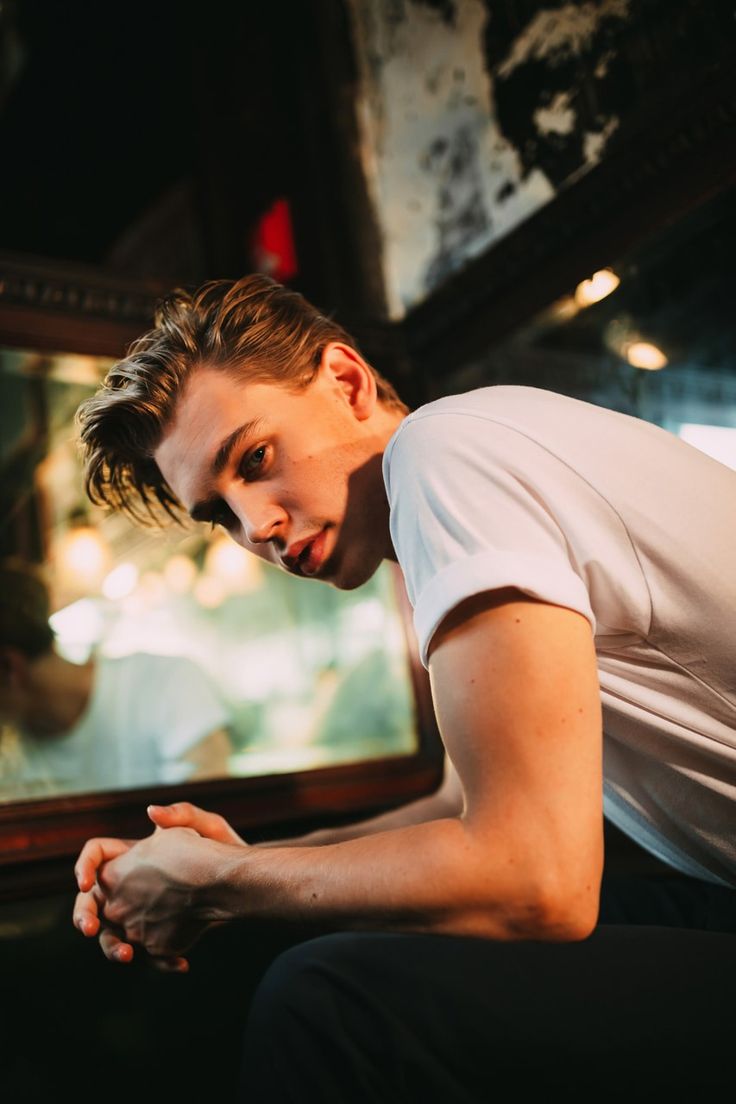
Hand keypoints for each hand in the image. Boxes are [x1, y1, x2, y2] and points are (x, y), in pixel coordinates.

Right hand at [73, 803, 246, 969]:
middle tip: (89, 928)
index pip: (96, 857)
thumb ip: (182, 814)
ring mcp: (144, 913)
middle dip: (84, 917)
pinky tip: (181, 962)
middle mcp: (133, 886)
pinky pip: (150, 953)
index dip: (84, 866)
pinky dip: (161, 962)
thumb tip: (151, 811)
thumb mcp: (208, 826)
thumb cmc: (224, 848)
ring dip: (113, 947)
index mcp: (136, 856)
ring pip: (114, 935)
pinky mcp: (162, 935)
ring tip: (128, 954)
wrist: (245, 880)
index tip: (84, 882)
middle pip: (93, 903)